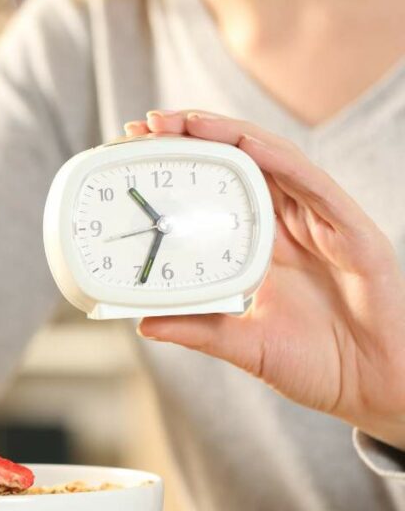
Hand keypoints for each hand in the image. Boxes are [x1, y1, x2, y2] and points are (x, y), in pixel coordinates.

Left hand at [124, 111, 404, 449]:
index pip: (220, 189)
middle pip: (240, 163)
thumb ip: (197, 329)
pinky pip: (313, 184)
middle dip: (195, 136)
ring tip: (183, 121)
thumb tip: (143, 323)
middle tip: (146, 124)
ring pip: (273, 160)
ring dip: (228, 135)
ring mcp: (322, 223)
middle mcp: (292, 225)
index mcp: (265, 246)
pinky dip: (278, 159)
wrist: (373, 389)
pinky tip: (245, 143)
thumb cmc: (317, 365)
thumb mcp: (242, 345)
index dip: (184, 166)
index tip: (137, 149)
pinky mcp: (352, 230)